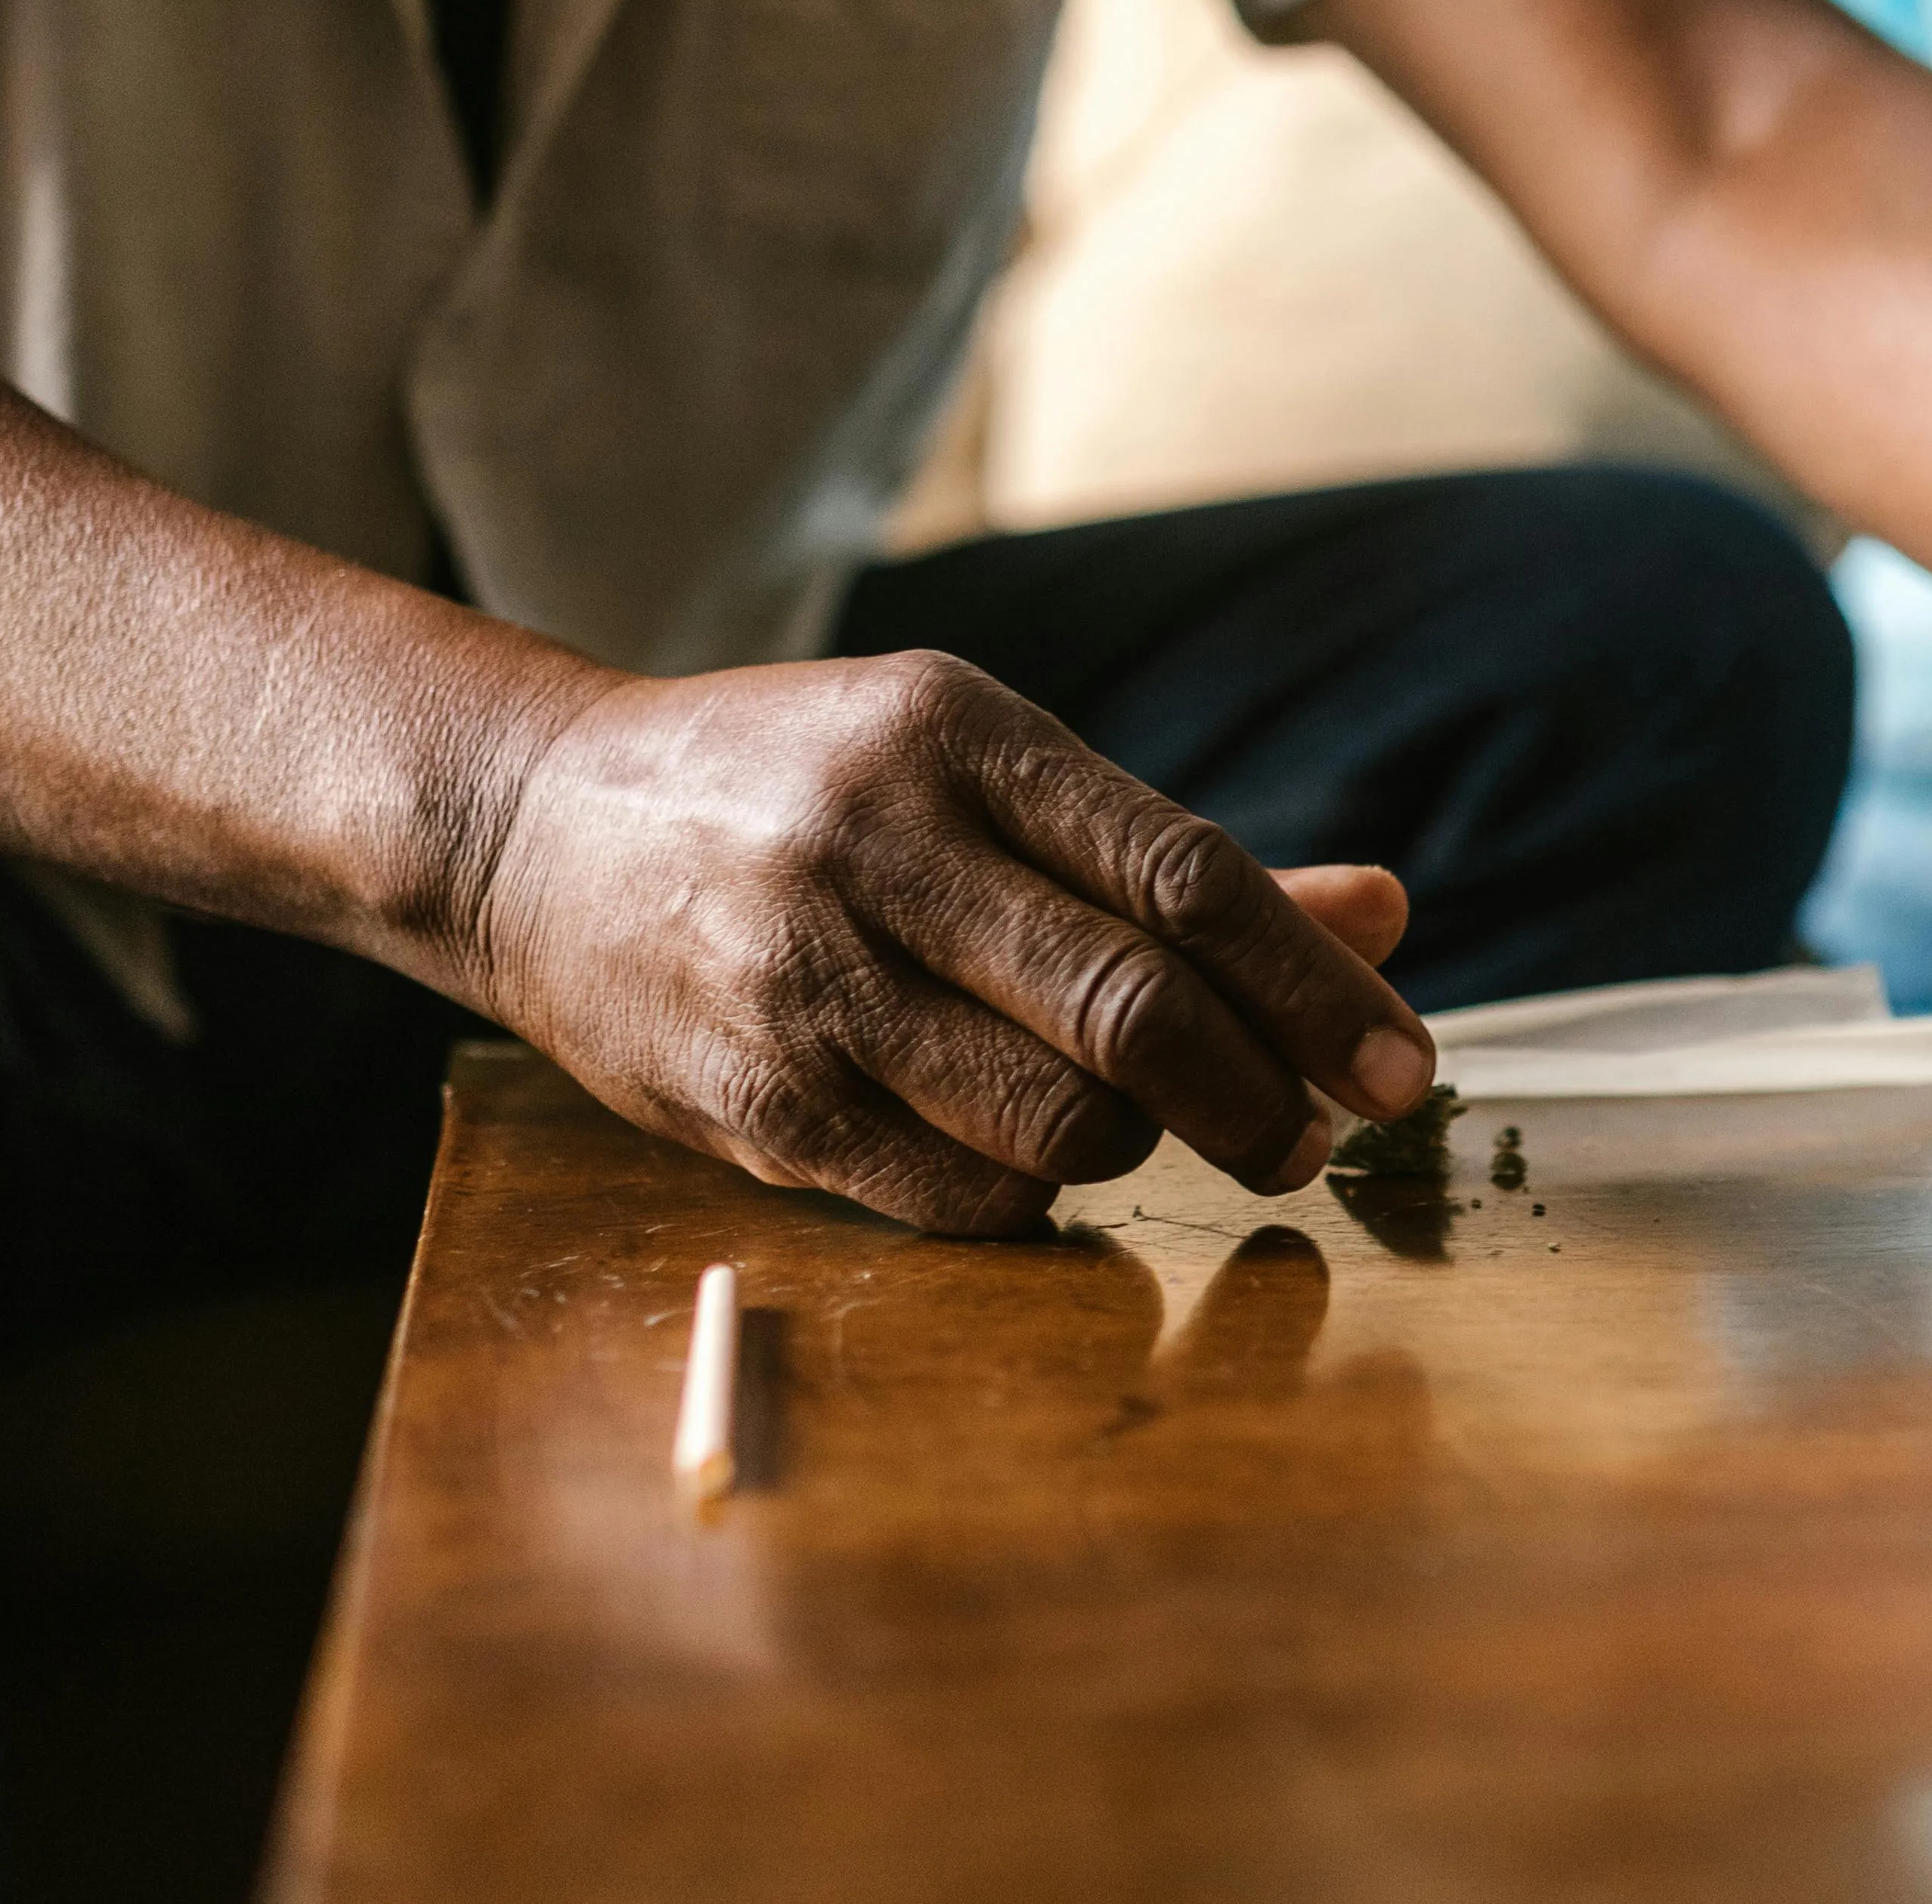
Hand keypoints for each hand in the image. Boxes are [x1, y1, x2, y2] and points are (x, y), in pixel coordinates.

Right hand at [459, 652, 1440, 1234]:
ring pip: (1056, 1117)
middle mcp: (880, 848)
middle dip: (1259, 1097)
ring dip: (1143, 1147)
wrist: (528, 824)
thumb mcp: (978, 771)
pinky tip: (1040, 1156)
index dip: (1316, 986)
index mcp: (957, 736)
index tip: (1404, 1063)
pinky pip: (956, 1193)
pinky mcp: (753, 1103)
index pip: (1187, 878)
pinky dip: (1034, 1194)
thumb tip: (1385, 915)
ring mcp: (805, 981)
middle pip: (1133, 1009)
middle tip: (1314, 1138)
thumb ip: (1172, 860)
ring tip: (1155, 1127)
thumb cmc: (804, 792)